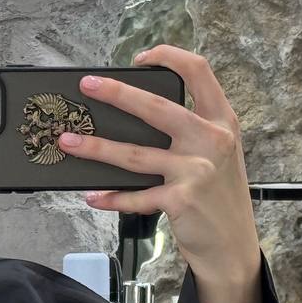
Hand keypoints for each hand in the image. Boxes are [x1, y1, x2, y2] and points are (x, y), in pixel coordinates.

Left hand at [57, 45, 260, 285]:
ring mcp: (196, 170)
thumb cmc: (218, 195)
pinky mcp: (181, 199)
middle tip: (87, 85)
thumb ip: (189, 130)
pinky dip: (111, 197)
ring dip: (95, 147)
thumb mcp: (217, 153)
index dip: (168, 56)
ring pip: (134, 153)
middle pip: (156, 107)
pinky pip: (136, 195)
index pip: (199, 71)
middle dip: (115, 93)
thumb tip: (134, 114)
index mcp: (221, 120)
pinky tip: (92, 196)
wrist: (233, 246)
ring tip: (68, 141)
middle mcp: (212, 140)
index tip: (140, 58)